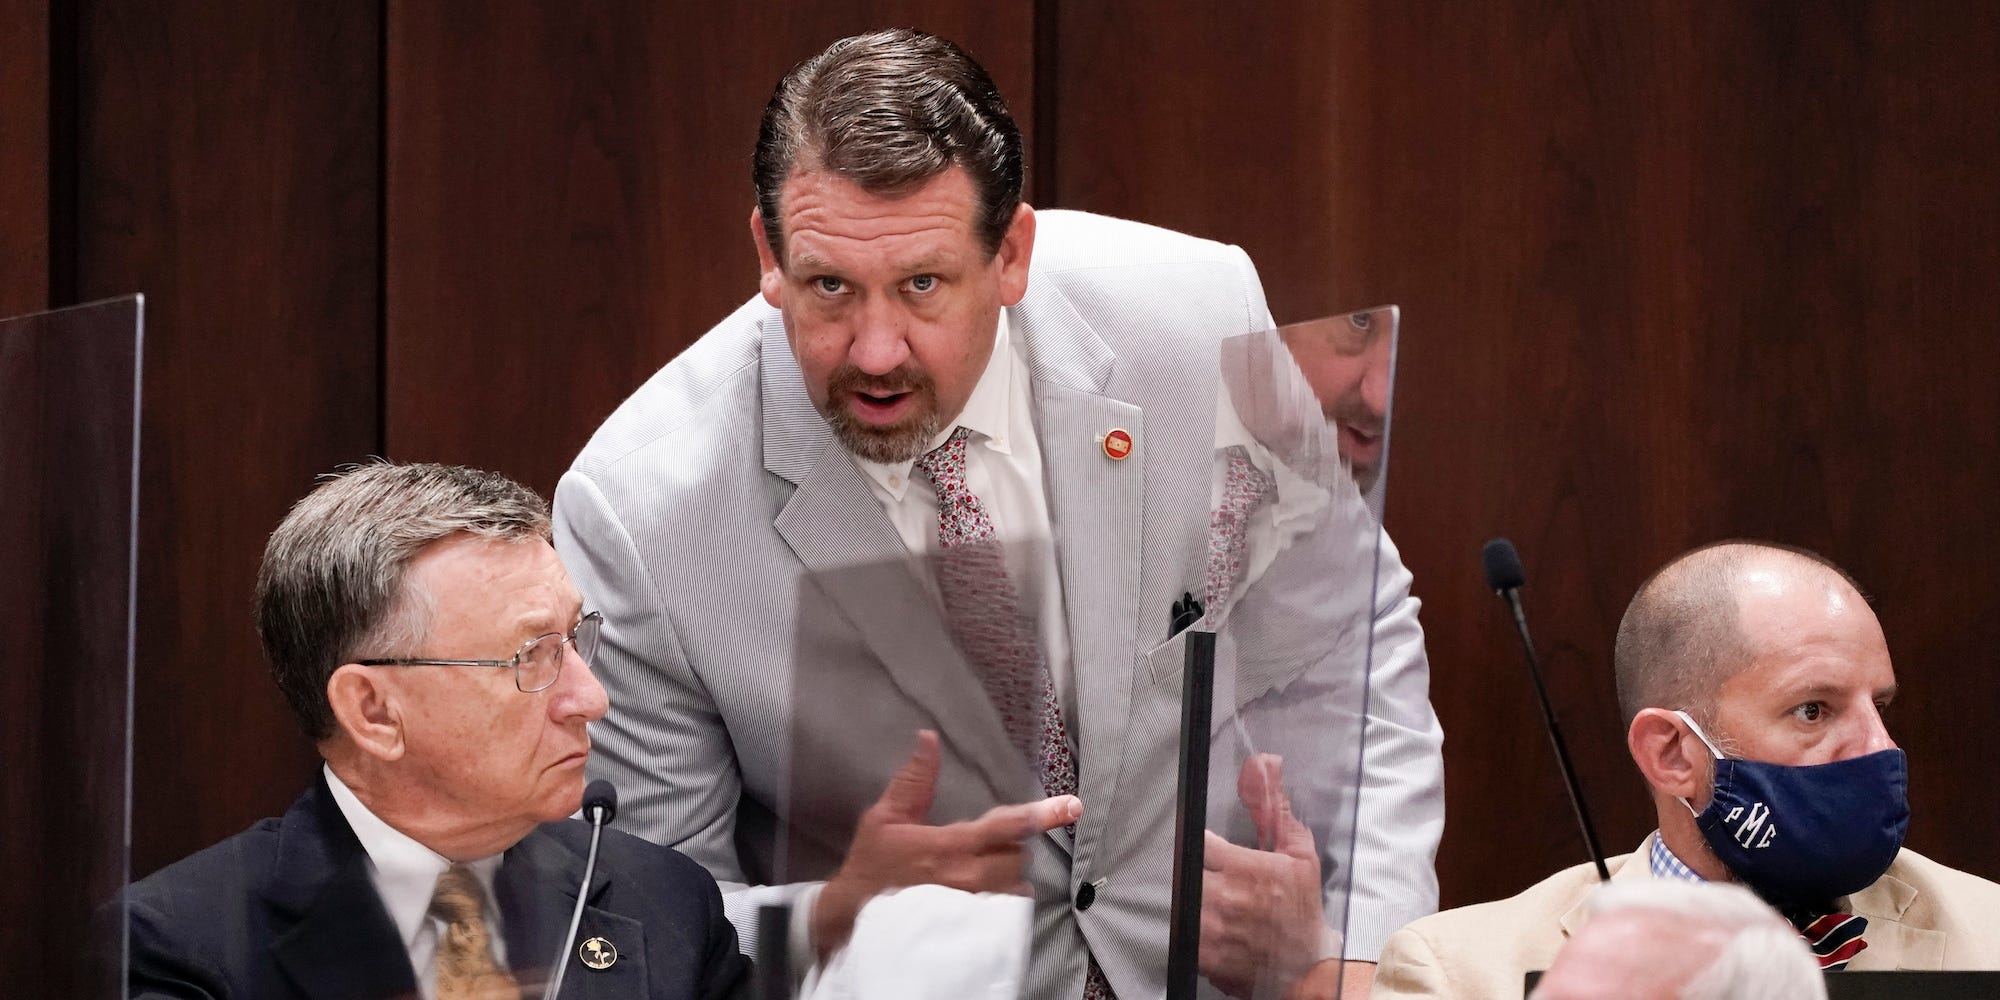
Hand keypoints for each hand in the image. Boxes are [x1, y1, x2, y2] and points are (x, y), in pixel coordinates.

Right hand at [812, 730, 1081, 957]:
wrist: (852, 918)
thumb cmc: (870, 866)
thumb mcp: (885, 818)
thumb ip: (914, 780)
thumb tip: (929, 739)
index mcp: (950, 846)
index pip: (1006, 826)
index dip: (1041, 814)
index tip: (1071, 806)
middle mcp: (968, 877)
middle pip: (1018, 855)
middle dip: (1011, 844)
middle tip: (987, 841)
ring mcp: (972, 907)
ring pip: (1016, 884)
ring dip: (1009, 871)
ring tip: (985, 867)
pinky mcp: (971, 928)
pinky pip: (1006, 913)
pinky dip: (1004, 899)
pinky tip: (987, 894)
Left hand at [1199, 754, 1328, 997]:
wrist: (1306, 969)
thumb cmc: (1302, 910)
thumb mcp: (1298, 853)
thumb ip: (1273, 806)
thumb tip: (1264, 763)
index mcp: (1246, 868)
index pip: (1196, 840)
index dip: (1193, 839)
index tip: (1198, 843)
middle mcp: (1225, 897)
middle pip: (1180, 869)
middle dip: (1185, 866)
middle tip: (1197, 870)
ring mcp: (1211, 929)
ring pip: (1176, 899)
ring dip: (1183, 894)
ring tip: (1199, 895)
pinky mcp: (1204, 955)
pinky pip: (1178, 931)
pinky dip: (1184, 923)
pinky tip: (1199, 920)